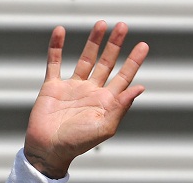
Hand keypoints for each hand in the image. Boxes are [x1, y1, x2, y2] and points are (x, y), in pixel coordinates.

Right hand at [24, 21, 148, 178]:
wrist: (48, 149)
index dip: (134, 61)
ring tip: (101, 24)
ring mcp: (72, 87)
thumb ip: (121, 106)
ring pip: (86, 59)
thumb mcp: (104, 127)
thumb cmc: (77, 143)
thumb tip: (140, 87)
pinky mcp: (53, 86)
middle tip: (123, 26)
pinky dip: (56, 47)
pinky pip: (55, 62)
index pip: (124, 77)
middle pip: (107, 63)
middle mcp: (91, 91)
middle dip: (115, 45)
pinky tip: (60, 32)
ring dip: (93, 42)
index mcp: (106, 102)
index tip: (143, 45)